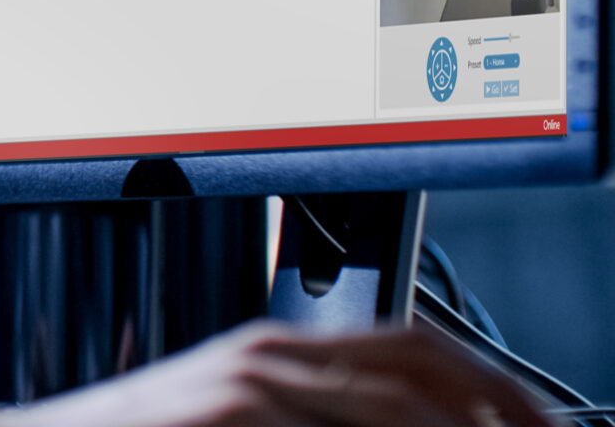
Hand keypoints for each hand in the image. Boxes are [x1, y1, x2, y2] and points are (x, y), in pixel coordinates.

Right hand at [0, 320, 552, 426]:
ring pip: (390, 403)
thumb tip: (404, 424)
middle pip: (417, 365)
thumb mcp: (234, 418)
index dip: (487, 381)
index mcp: (277, 346)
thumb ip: (308, 414)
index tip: (533, 424)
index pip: (412, 342)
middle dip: (491, 408)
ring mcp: (248, 383)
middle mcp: (269, 353)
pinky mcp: (228, 413)